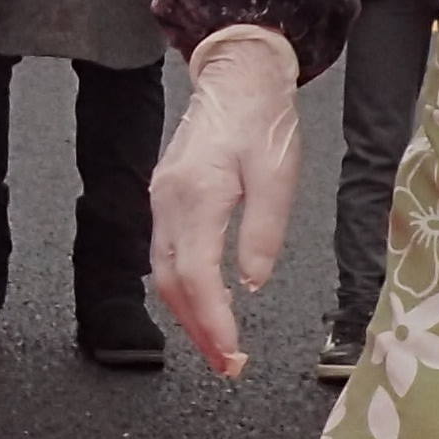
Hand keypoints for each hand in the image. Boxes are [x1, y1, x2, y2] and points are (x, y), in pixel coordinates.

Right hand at [146, 25, 301, 380]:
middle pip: (171, 282)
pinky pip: (167, 252)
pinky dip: (183, 287)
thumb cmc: (262, 120)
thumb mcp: (278, 177)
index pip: (198, 276)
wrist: (238, 75)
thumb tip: (251, 284)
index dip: (213, 321)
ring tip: (216, 344)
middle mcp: (168, 201)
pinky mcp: (166, 195)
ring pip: (164, 271)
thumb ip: (262, 233)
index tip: (233, 352)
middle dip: (196, 329)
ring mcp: (161, 198)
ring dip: (187, 313)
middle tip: (225, 364)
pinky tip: (205, 301)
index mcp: (196, 196)